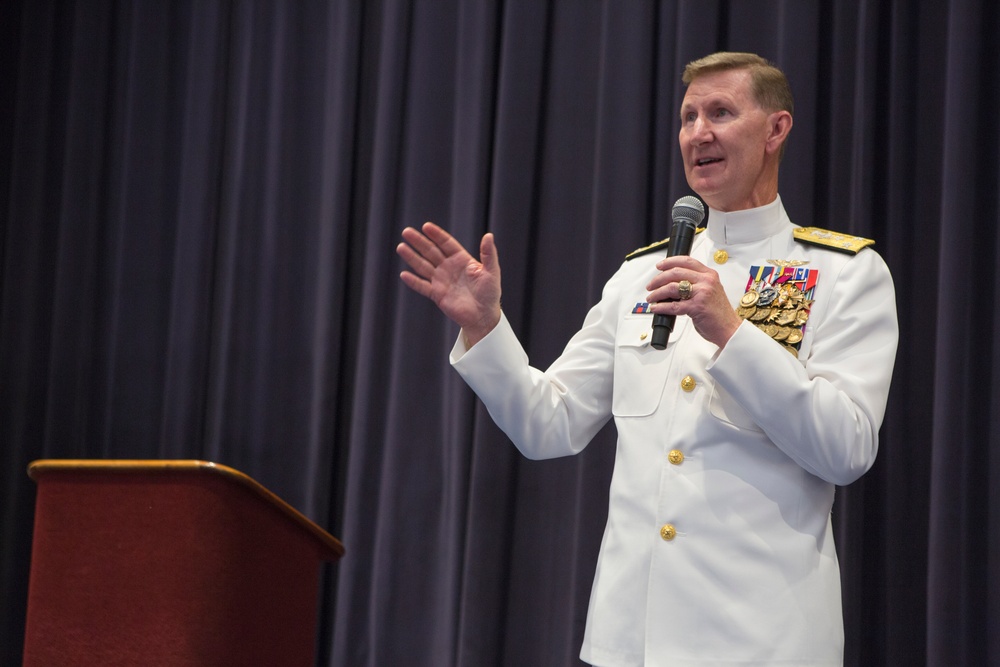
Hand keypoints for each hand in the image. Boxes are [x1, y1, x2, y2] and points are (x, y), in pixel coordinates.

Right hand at [397, 222, 501, 345]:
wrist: (483, 316)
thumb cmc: (490, 294)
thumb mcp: (492, 271)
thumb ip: (489, 254)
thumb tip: (489, 235)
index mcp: (461, 260)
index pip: (446, 244)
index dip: (436, 235)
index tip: (426, 226)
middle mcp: (449, 268)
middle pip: (431, 251)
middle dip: (419, 242)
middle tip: (406, 231)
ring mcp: (441, 281)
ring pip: (423, 266)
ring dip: (412, 257)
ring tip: (401, 247)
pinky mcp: (437, 294)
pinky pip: (422, 286)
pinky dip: (413, 281)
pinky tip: (404, 274)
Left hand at [645, 256, 741, 347]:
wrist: (729, 329)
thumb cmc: (719, 313)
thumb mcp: (710, 291)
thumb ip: (696, 284)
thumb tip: (673, 284)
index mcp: (709, 275)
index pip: (686, 261)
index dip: (670, 262)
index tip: (659, 266)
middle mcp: (706, 281)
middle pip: (675, 272)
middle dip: (659, 279)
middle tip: (651, 285)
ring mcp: (701, 293)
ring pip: (672, 287)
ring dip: (657, 292)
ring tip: (651, 297)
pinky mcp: (696, 307)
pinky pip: (673, 305)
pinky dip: (661, 306)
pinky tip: (656, 308)